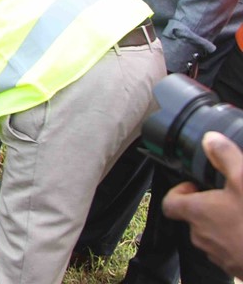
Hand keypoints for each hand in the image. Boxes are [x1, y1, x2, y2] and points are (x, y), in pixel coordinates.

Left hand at [162, 131, 242, 277]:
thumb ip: (226, 157)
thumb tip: (210, 138)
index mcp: (196, 212)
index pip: (169, 202)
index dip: (179, 191)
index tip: (195, 185)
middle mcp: (200, 235)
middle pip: (192, 217)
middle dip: (206, 205)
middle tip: (226, 196)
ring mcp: (217, 254)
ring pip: (211, 234)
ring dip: (221, 223)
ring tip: (241, 212)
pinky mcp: (233, 266)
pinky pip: (227, 249)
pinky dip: (235, 239)